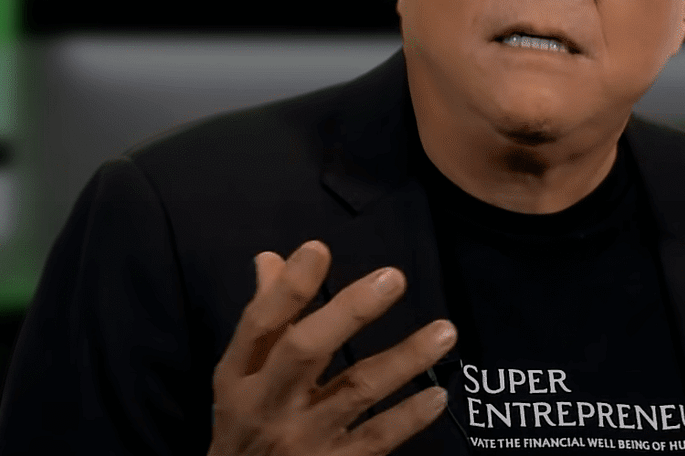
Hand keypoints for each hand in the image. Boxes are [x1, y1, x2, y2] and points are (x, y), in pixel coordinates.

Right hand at [208, 240, 456, 455]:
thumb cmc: (244, 423)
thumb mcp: (239, 376)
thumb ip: (264, 319)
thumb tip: (271, 259)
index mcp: (240, 374)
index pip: (260, 324)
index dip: (288, 288)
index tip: (319, 249)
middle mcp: (268, 404)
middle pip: (305, 350)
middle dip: (349, 311)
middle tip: (394, 278)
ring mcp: (303, 439)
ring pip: (356, 392)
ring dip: (404, 359)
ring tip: (445, 331)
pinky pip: (377, 439)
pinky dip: (409, 417)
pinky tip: (438, 394)